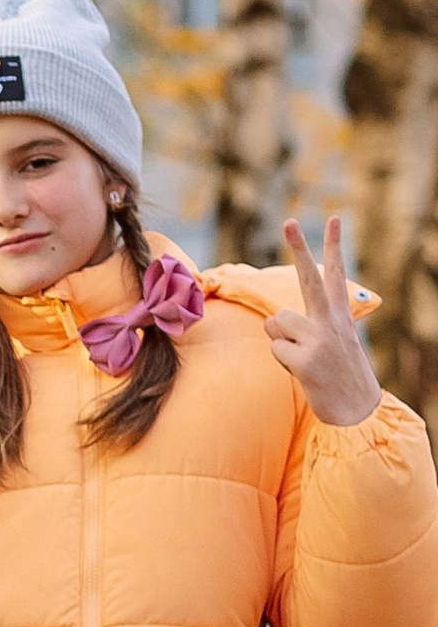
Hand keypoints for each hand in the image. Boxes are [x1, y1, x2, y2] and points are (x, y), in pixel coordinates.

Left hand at [267, 216, 381, 426]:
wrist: (355, 409)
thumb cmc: (335, 374)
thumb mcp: (323, 344)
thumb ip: (299, 327)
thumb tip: (270, 321)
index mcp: (340, 315)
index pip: (335, 274)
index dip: (333, 246)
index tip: (334, 218)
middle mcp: (331, 322)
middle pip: (309, 278)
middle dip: (299, 248)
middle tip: (289, 220)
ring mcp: (319, 339)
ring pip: (277, 322)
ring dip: (281, 342)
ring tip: (302, 359)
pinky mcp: (305, 360)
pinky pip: (274, 349)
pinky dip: (281, 362)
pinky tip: (301, 372)